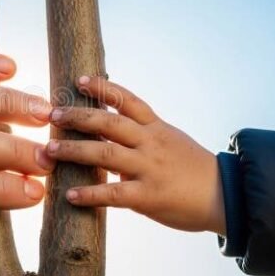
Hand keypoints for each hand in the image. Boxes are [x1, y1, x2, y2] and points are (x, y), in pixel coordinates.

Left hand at [46, 76, 224, 235]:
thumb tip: (106, 122)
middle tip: (52, 114)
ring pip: (106, 154)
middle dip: (78, 117)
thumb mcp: (169, 139)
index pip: (127, 100)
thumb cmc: (192, 169)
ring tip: (49, 150)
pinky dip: (90, 194)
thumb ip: (141, 131)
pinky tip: (69, 195)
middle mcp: (151, 143)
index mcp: (155, 128)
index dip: (102, 87)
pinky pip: (114, 194)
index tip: (78, 79)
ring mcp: (149, 169)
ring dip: (74, 151)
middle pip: (109, 123)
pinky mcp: (149, 196)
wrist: (226, 197)